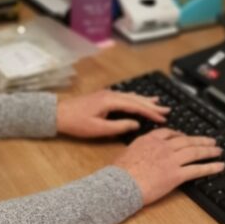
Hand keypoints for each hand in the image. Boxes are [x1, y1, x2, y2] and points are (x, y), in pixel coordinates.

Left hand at [56, 89, 170, 138]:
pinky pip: (124, 96)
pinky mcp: (103, 97)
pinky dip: (135, 99)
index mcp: (111, 101)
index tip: (163, 118)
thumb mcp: (99, 129)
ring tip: (158, 103)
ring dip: (145, 100)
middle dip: (152, 105)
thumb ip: (119, 126)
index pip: (136, 106)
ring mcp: (107, 94)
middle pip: (136, 99)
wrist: (57, 114)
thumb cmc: (76, 123)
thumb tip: (136, 124)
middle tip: (167, 110)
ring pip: (130, 96)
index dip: (150, 112)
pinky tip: (138, 100)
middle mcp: (111, 94)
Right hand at [113, 128, 224, 204]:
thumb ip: (138, 149)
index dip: (180, 134)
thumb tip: (138, 152)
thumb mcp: (127, 152)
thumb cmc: (119, 173)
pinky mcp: (176, 175)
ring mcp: (171, 160)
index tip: (186, 136)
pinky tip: (219, 166)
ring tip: (218, 150)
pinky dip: (211, 167)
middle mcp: (163, 147)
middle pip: (187, 141)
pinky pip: (197, 169)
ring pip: (195, 152)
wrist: (121, 184)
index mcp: (150, 140)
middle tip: (211, 141)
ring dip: (209, 150)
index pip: (169, 133)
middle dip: (201, 140)